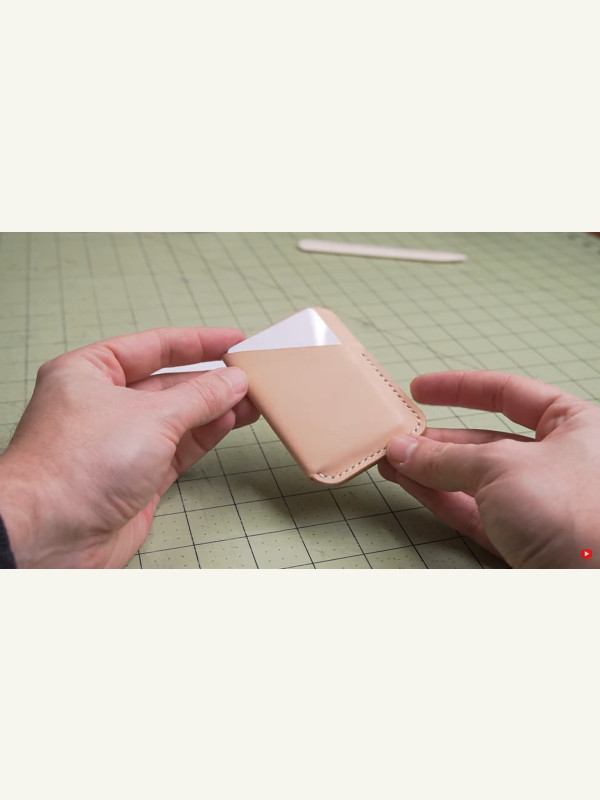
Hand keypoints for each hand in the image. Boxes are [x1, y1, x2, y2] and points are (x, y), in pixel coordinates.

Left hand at [0, 327, 258, 567]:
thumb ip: (199, 396)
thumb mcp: (151, 416)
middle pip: (167, 383)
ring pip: (177, 417)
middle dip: (210, 379)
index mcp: (89, 372)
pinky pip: (178, 448)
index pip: (152, 347)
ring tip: (253, 399)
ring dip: (214, 409)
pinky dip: (204, 435)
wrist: (53, 537)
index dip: (196, 342)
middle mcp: (102, 404)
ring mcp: (120, 442)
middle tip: (250, 374)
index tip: (233, 340)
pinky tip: (230, 422)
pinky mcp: (135, 476)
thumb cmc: (79, 465)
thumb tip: (233, 381)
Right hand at [380, 371, 599, 567]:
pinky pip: (474, 511)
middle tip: (398, 438)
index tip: (422, 390)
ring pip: (475, 480)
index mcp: (574, 426)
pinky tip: (410, 485)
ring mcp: (540, 504)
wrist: (593, 584)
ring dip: (431, 471)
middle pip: (485, 441)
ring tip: (392, 463)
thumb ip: (447, 457)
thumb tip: (405, 450)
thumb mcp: (501, 467)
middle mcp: (560, 461)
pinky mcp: (523, 539)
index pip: (509, 394)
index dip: (461, 389)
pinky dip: (441, 498)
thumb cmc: (574, 512)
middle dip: (438, 440)